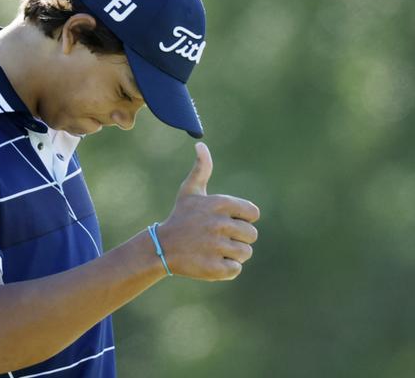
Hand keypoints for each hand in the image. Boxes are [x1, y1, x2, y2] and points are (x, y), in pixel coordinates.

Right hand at [156, 142, 259, 280]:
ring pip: (245, 253)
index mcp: (220, 204)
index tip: (226, 221)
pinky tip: (210, 261)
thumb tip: (201, 144)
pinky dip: (226, 269)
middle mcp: (220, 224)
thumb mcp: (189, 192)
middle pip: (251, 235)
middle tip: (218, 238)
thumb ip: (201, 169)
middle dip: (238, 238)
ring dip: (232, 254)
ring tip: (214, 250)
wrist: (160, 247)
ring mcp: (217, 247)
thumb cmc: (180, 218)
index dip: (242, 219)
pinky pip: (236, 269)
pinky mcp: (215, 268)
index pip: (253, 214)